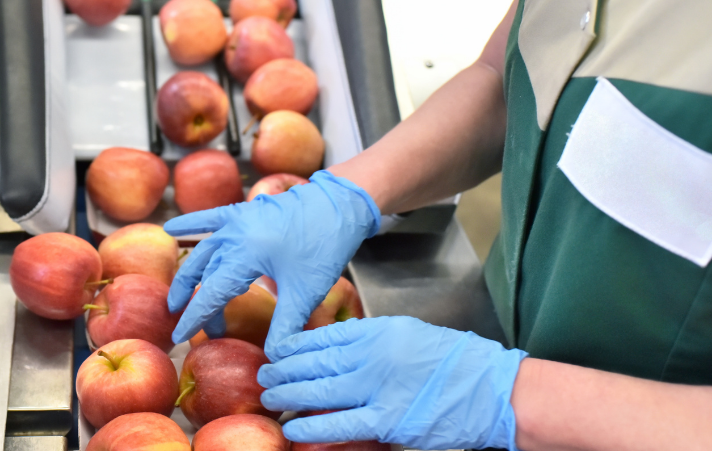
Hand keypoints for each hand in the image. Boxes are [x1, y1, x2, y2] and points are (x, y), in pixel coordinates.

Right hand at [164, 170, 379, 358]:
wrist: (340, 204)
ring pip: (203, 250)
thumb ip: (285, 326)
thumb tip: (273, 358)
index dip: (195, 318)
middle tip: (189, 325)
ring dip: (190, 274)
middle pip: (204, 274)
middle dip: (194, 302)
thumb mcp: (305, 292)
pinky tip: (170, 228)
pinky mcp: (245, 211)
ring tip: (180, 297)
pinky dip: (191, 223)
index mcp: (244, 254)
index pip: (210, 293)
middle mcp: (233, 235)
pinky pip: (210, 217)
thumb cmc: (324, 247)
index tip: (180, 338)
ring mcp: (237, 220)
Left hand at [258, 317, 526, 450]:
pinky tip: (293, 427)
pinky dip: (312, 427)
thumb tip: (337, 347)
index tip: (276, 352)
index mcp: (377, 331)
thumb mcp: (409, 334)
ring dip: (289, 396)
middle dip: (283, 371)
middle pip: (313, 363)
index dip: (293, 347)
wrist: (494, 390)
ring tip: (270, 398)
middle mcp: (372, 356)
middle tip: (264, 376)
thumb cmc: (456, 362)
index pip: (322, 337)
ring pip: (319, 392)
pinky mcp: (387, 421)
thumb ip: (373, 340)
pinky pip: (339, 424)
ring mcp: (378, 389)